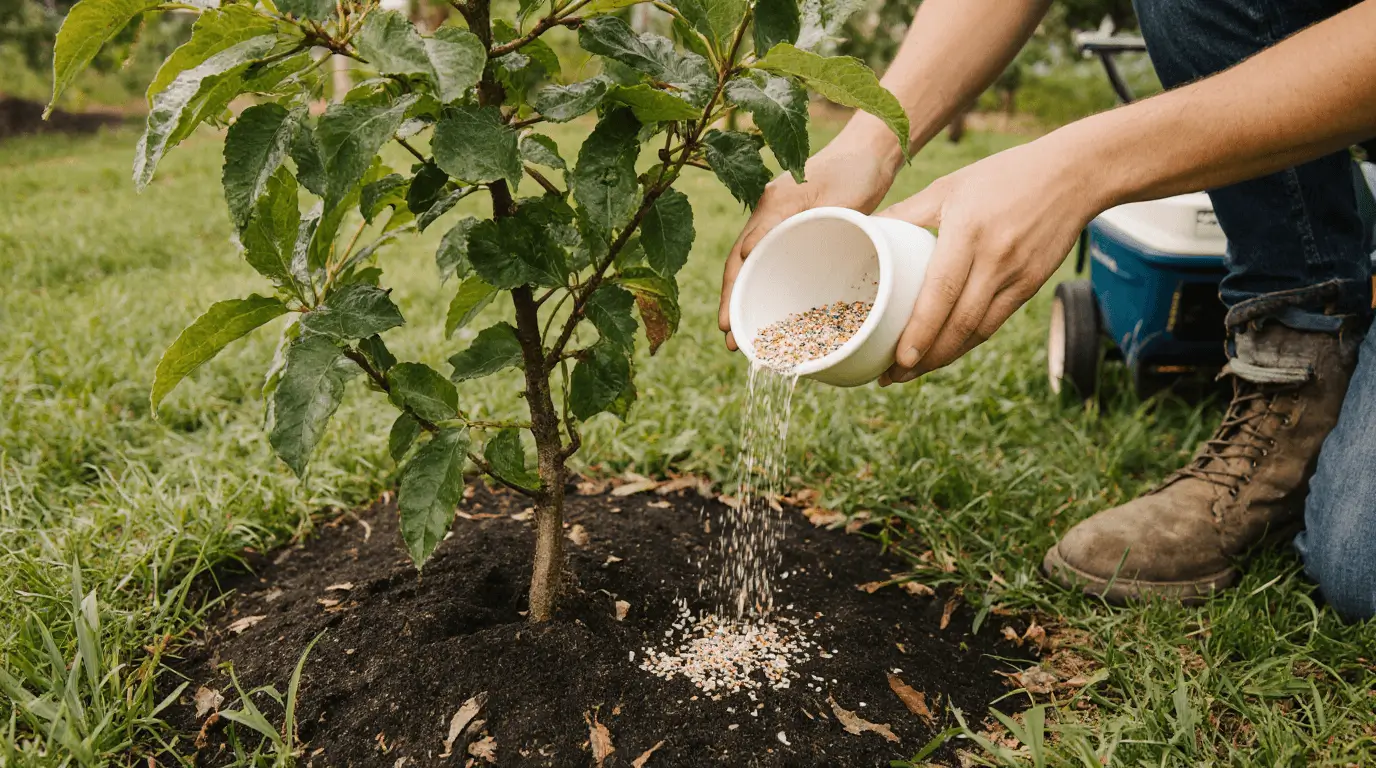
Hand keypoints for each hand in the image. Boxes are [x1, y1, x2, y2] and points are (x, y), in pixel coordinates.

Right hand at [718, 129, 901, 350]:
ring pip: (754, 266)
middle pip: (741, 266)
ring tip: (746, 335)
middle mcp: (768, 216)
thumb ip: (792, 222)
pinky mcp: (795, 228)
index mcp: (771, 208)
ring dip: (747, 297)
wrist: (872, 153)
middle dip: (733, 303)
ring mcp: (780, 222)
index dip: (732, 292)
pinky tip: (772, 307)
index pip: (741, 257)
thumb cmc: (856, 171)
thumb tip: (747, 254)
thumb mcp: (830, 198)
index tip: (727, 323)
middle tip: (732, 340)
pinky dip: (767, 284)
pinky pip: (773, 260)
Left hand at [876, 137, 1106, 384]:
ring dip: (945, 357)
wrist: (1074, 175)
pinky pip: (995, 322)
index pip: (942, 293)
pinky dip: (969, 341)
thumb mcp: (949, 186)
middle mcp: (995, 260)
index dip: (921, 331)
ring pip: (978, 331)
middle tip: (891, 376)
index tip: (898, 359)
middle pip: (959, 323)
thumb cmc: (1004, 175)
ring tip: (912, 372)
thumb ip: (906, 211)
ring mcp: (1017, 276)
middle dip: (925, 358)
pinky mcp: (1031, 285)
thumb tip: (866, 228)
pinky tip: (947, 351)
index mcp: (968, 233)